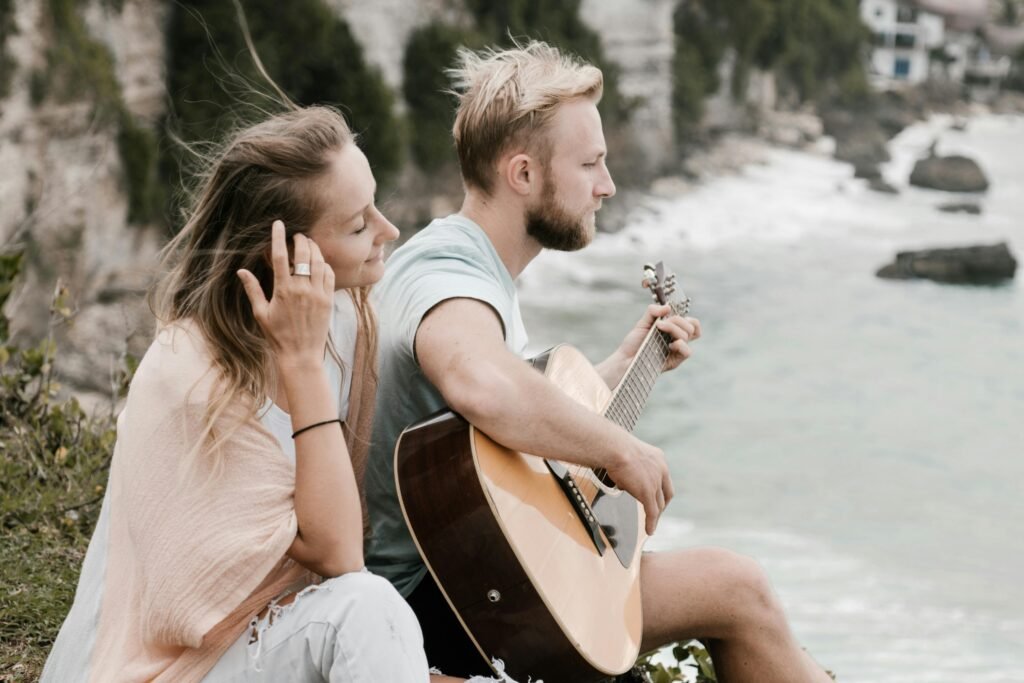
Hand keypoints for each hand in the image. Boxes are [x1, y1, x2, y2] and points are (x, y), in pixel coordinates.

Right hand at [237, 220, 334, 365]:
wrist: (301, 354)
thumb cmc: (277, 335)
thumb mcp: (261, 313)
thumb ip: (253, 289)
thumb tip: (241, 270)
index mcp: (283, 290)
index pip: (281, 256)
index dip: (279, 237)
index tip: (278, 224)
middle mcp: (303, 289)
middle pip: (304, 254)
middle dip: (301, 240)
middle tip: (297, 235)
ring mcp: (318, 294)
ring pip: (319, 262)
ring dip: (314, 250)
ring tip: (309, 245)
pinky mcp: (329, 300)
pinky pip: (330, 275)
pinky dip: (325, 265)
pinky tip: (320, 263)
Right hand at [605, 436, 673, 534]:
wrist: (613, 447)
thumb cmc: (613, 447)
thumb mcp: (628, 454)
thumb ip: (631, 467)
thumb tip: (623, 479)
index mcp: (658, 458)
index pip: (664, 479)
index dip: (661, 491)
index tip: (656, 498)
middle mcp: (661, 469)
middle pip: (665, 494)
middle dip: (661, 506)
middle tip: (655, 514)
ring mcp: (656, 481)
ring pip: (659, 504)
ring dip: (656, 516)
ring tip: (651, 526)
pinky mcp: (648, 492)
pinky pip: (652, 511)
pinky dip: (651, 522)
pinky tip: (649, 530)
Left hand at [617, 304, 701, 371]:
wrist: (625, 358)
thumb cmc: (634, 342)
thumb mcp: (642, 323)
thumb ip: (653, 311)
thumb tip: (668, 307)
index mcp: (673, 331)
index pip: (692, 323)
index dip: (686, 317)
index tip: (670, 315)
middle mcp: (677, 340)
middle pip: (690, 327)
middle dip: (677, 320)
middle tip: (660, 323)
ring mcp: (677, 351)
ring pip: (688, 335)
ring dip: (674, 328)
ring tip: (659, 328)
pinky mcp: (675, 362)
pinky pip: (687, 352)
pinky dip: (680, 344)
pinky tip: (669, 345)